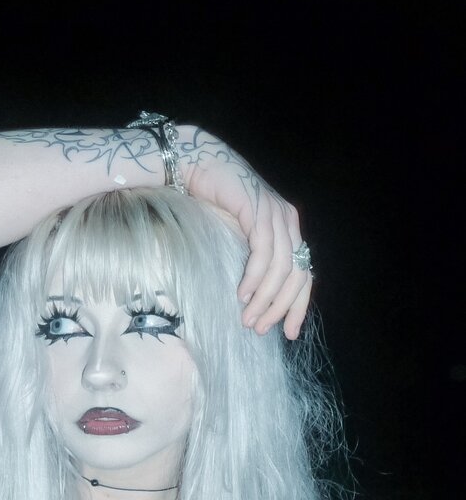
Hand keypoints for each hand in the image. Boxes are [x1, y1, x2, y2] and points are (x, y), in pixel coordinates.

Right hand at [180, 129, 311, 339]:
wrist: (196, 166)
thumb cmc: (212, 203)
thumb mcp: (237, 237)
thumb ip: (250, 259)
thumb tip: (252, 298)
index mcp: (288, 230)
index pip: (303, 275)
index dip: (297, 306)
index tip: (288, 333)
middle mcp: (288, 222)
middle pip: (297, 276)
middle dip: (280, 308)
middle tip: (259, 329)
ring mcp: (276, 215)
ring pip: (281, 269)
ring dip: (264, 299)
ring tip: (247, 319)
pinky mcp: (259, 212)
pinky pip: (263, 253)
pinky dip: (254, 278)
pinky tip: (241, 294)